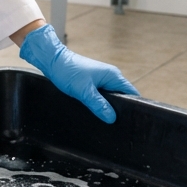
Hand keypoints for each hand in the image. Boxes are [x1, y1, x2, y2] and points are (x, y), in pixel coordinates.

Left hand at [18, 23, 138, 122]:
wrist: (52, 60)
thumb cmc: (68, 71)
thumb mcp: (84, 91)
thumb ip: (99, 105)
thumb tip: (112, 118)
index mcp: (113, 76)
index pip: (132, 93)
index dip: (134, 106)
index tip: (132, 121)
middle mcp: (110, 77)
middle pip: (122, 96)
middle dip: (121, 110)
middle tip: (118, 126)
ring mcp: (101, 79)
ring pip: (110, 97)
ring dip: (108, 107)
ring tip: (107, 122)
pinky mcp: (92, 83)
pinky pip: (101, 96)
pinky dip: (100, 104)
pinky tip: (96, 113)